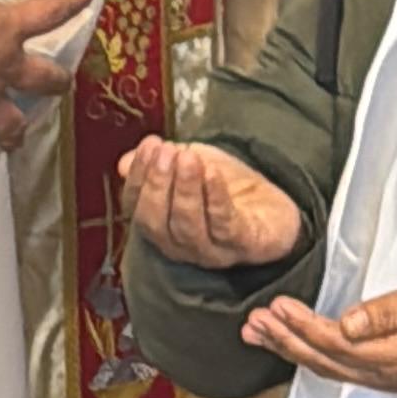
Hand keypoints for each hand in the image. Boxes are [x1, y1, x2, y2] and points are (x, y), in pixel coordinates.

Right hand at [120, 134, 304, 267]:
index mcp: (160, 226)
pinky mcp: (242, 246)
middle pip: (156, 222)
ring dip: (185, 190)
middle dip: (158, 184)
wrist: (273, 208)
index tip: (149, 146)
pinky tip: (212, 173)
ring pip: (187, 226)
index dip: (138, 177)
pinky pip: (224, 225)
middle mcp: (179, 245)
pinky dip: (215, 198)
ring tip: (187, 159)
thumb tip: (124, 163)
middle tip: (165, 153)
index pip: (136, 207)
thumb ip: (160, 163)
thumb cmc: (225, 188)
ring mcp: (210, 251)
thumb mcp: (191, 165)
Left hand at [241, 270, 396, 391]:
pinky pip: (337, 369)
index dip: (303, 326)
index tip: (277, 306)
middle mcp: (383, 371)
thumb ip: (391, 312)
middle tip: (254, 321)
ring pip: (326, 367)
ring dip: (290, 349)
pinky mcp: (384, 373)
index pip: (336, 342)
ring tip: (260, 332)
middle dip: (285, 340)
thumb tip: (347, 323)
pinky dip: (309, 355)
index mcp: (394, 352)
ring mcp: (382, 376)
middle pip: (323, 359)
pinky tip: (295, 345)